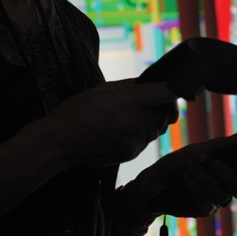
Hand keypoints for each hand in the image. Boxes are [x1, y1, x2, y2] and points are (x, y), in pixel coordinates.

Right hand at [45, 78, 179, 167]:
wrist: (60, 142)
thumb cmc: (78, 110)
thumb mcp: (103, 88)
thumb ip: (131, 85)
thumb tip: (150, 82)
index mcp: (131, 100)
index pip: (169, 92)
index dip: (175, 88)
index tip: (172, 87)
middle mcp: (138, 121)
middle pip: (167, 112)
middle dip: (163, 106)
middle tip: (151, 102)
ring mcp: (136, 139)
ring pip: (158, 127)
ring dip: (152, 121)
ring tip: (130, 116)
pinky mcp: (132, 153)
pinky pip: (146, 140)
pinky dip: (140, 134)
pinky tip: (121, 130)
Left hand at [124, 134, 236, 219]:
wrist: (158, 180)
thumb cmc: (180, 162)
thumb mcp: (197, 150)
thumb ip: (219, 146)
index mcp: (230, 171)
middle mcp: (227, 187)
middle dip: (228, 175)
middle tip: (213, 163)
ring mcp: (217, 200)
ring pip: (222, 195)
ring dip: (205, 179)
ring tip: (189, 168)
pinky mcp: (204, 210)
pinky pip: (208, 203)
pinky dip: (196, 188)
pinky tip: (186, 179)